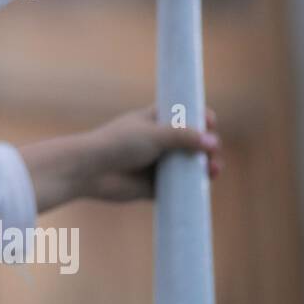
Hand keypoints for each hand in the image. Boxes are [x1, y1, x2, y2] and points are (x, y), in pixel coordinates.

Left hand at [78, 105, 222, 202]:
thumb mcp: (154, 134)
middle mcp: (157, 142)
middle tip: (213, 150)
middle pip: (191, 143)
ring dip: (204, 167)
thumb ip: (184, 136)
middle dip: (207, 146)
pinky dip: (192, 188)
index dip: (200, 117)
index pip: (183, 115)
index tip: (210, 120)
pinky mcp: (153, 187)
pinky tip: (203, 185)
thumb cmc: (117, 144)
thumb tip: (213, 142)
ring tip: (214, 168)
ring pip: (188, 166)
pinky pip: (178, 188)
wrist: (89, 170)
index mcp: (153, 120)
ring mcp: (155, 165)